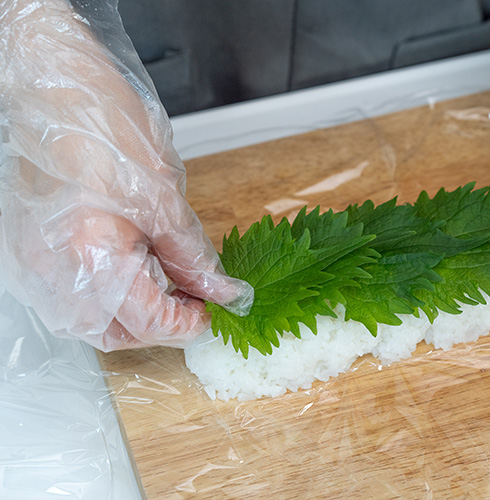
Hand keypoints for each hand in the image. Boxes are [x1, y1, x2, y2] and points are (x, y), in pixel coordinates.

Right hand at [0, 0, 252, 349]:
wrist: (55, 89)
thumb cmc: (104, 128)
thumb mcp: (166, 198)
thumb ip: (193, 256)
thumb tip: (221, 291)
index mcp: (90, 258)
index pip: (147, 323)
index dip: (187, 323)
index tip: (213, 309)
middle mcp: (54, 271)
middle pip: (115, 333)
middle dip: (159, 324)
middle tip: (193, 297)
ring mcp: (36, 264)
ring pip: (91, 319)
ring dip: (134, 311)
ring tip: (165, 276)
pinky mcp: (32, 252)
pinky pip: (72, 294)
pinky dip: (108, 293)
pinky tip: (132, 263)